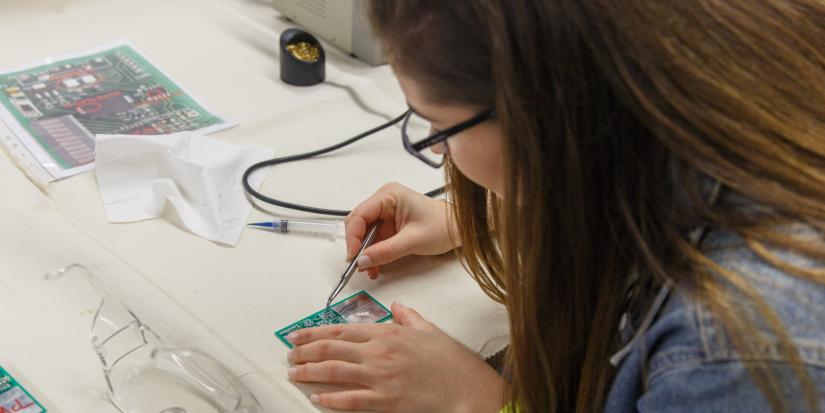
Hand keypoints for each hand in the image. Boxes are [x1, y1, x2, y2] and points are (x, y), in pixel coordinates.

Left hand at [287, 303, 503, 412]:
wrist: (467, 390)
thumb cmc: (452, 363)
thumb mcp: (430, 331)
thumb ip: (409, 317)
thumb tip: (397, 306)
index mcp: (388, 333)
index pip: (342, 328)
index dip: (314, 331)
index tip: (299, 335)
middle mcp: (379, 352)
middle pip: (331, 347)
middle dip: (304, 351)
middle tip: (290, 354)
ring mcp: (380, 377)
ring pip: (334, 371)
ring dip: (309, 372)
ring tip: (295, 374)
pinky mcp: (384, 401)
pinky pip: (349, 400)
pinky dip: (329, 399)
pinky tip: (317, 398)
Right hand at [345, 182, 457, 278]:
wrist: (459, 228)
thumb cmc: (442, 226)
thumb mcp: (414, 240)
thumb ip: (386, 251)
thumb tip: (362, 260)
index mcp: (389, 195)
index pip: (360, 215)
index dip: (353, 237)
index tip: (354, 257)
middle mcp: (384, 201)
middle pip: (358, 223)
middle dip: (357, 245)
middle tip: (359, 265)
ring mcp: (386, 213)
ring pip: (364, 233)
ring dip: (365, 252)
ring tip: (369, 269)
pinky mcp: (389, 225)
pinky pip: (374, 240)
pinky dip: (373, 253)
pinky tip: (376, 266)